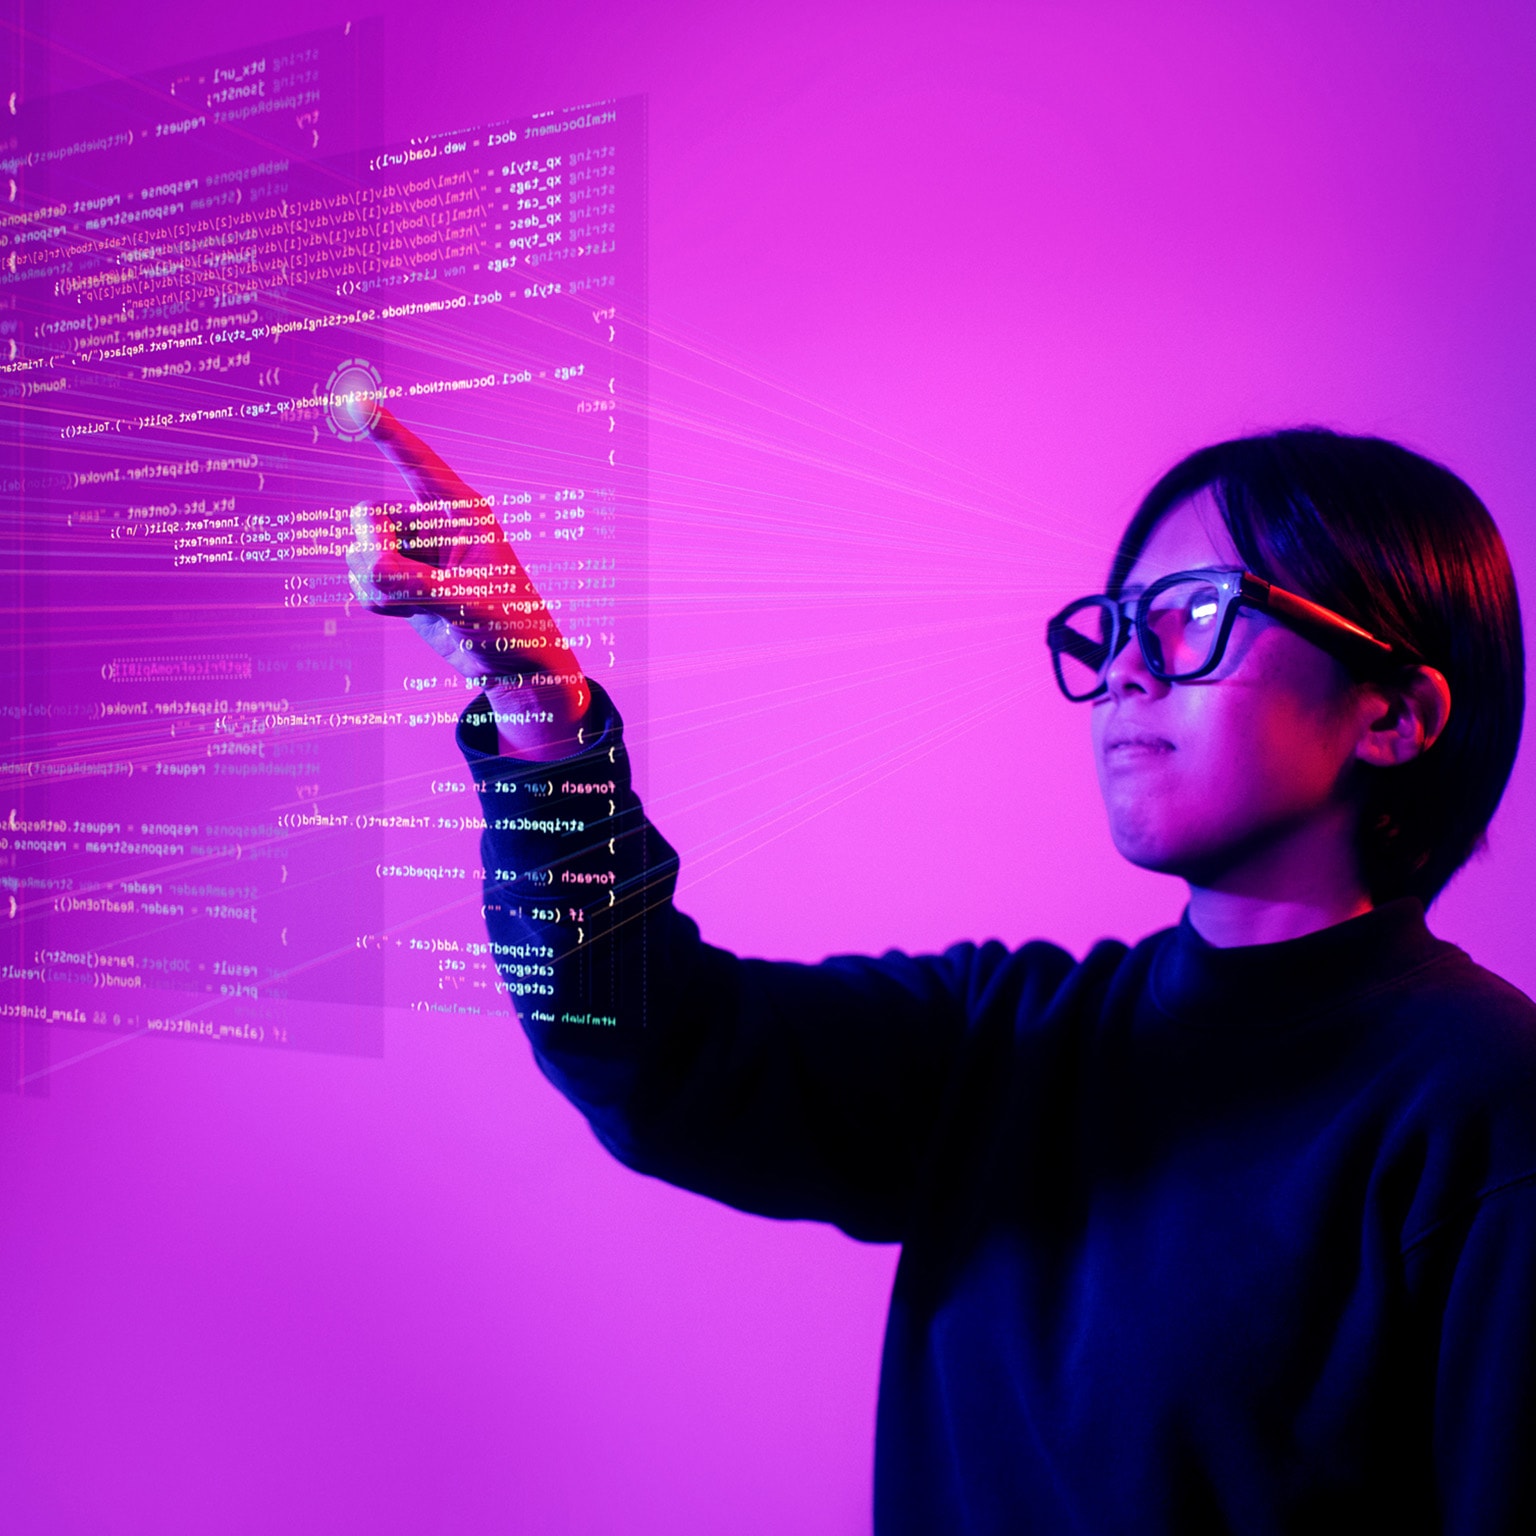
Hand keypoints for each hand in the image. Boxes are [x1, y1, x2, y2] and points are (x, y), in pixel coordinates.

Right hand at [345, 403, 589, 758]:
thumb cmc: (511, 625)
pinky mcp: (401, 581)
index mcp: (462, 512)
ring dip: (373, 583)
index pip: (417, 462)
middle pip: (369, 518)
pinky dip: (373, 599)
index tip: (354, 399)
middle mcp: (433, 525)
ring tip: (416, 606)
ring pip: (360, 552)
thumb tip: (369, 572)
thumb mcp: (469, 603)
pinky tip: (406, 613)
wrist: (514, 666)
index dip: (386, 431)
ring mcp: (414, 553)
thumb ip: (416, 586)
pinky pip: (362, 580)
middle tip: (403, 584)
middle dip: (373, 552)